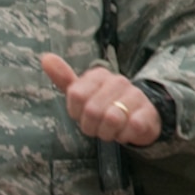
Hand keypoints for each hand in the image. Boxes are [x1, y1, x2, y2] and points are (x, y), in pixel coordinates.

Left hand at [41, 55, 162, 146]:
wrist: (142, 115)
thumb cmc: (106, 105)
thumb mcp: (83, 93)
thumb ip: (64, 78)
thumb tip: (45, 58)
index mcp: (99, 75)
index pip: (75, 94)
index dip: (76, 112)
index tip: (83, 114)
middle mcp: (118, 81)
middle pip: (91, 110)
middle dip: (91, 126)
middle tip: (98, 126)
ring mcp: (135, 95)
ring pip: (111, 120)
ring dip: (108, 133)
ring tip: (112, 130)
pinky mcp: (148, 112)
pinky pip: (130, 128)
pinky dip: (124, 136)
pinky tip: (126, 131)